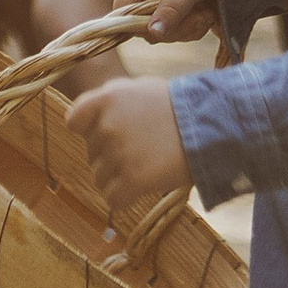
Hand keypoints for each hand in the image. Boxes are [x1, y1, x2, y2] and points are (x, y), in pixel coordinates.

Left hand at [66, 76, 189, 226]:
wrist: (213, 126)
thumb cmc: (180, 107)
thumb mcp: (140, 88)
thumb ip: (110, 100)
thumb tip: (82, 118)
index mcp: (107, 97)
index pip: (74, 121)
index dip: (89, 131)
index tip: (109, 135)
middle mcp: (107, 125)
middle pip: (92, 154)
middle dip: (112, 156)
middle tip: (144, 149)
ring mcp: (118, 153)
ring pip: (100, 178)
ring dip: (120, 177)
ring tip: (149, 165)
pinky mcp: (132, 179)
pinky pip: (113, 199)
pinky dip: (126, 197)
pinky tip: (145, 185)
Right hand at [114, 0, 218, 42]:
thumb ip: (172, 9)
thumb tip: (153, 34)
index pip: (123, 16)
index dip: (143, 28)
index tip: (171, 26)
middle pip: (145, 29)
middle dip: (177, 29)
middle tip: (202, 16)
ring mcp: (151, 3)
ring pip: (162, 33)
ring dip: (188, 28)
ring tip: (206, 11)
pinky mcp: (164, 10)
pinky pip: (173, 30)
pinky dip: (191, 26)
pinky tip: (204, 12)